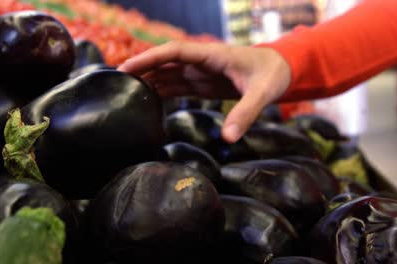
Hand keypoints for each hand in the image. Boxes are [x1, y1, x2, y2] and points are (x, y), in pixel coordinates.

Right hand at [118, 41, 290, 142]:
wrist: (281, 70)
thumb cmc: (272, 75)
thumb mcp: (261, 93)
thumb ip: (245, 113)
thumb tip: (228, 138)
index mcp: (210, 55)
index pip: (172, 52)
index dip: (149, 58)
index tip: (127, 68)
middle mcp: (200, 62)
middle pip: (163, 62)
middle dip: (141, 69)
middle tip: (114, 82)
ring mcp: (200, 72)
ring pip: (167, 74)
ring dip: (148, 81)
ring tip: (124, 93)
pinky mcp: (202, 83)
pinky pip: (176, 86)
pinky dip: (161, 91)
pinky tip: (147, 100)